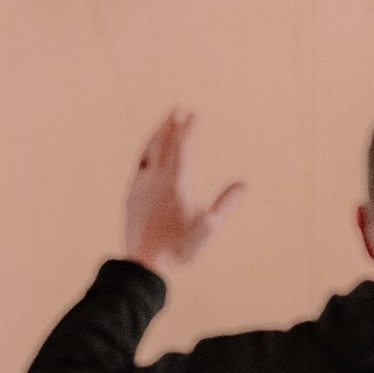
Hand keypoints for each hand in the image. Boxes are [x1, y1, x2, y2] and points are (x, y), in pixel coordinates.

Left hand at [123, 109, 242, 278]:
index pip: (182, 147)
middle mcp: (155, 179)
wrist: (145, 263)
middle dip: (170, 125)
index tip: (194, 113)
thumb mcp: (209, 227)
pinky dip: (146, 156)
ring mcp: (140, 187)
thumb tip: (242, 184)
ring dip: (155, 136)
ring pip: (147, 153)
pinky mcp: (131, 198)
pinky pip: (139, 168)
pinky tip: (147, 158)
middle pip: (162, 143)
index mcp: (175, 182)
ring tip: (161, 126)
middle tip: (177, 109)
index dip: (189, 128)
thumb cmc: (179, 247)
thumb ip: (226, 204)